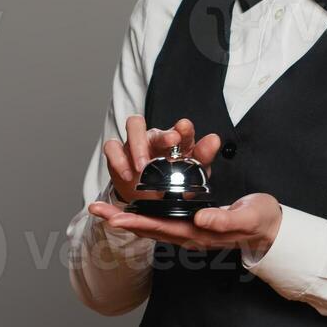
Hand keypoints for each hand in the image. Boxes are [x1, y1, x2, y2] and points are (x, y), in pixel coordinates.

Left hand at [88, 191, 283, 255]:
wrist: (271, 230)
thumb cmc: (261, 220)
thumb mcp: (248, 215)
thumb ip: (225, 220)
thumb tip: (199, 219)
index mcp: (199, 233)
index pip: (160, 228)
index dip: (135, 222)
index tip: (112, 218)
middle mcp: (189, 236)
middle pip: (148, 229)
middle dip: (120, 219)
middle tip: (94, 209)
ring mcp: (189, 232)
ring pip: (151, 226)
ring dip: (126, 218)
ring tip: (103, 209)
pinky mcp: (192, 225)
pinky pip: (161, 221)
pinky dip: (142, 215)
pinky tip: (131, 208)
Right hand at [102, 115, 221, 204]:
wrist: (148, 200)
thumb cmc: (171, 182)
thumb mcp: (191, 175)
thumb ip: (203, 158)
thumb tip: (214, 139)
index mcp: (176, 142)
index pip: (182, 129)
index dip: (184, 128)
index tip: (185, 129)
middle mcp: (155, 138)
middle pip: (157, 126)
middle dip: (162, 135)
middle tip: (169, 143)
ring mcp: (135, 143)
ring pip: (133, 126)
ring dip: (138, 144)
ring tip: (142, 166)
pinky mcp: (118, 153)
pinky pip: (112, 147)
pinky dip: (118, 159)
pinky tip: (127, 174)